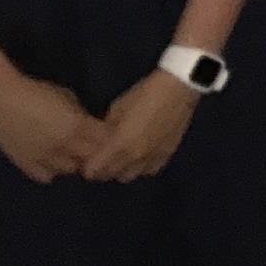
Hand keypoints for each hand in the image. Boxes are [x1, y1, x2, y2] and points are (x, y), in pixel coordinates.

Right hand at [0, 72, 105, 183]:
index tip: (108, 135)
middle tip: (92, 146)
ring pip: (69, 169)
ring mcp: (44, 158)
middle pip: (90, 158)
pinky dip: (52, 170)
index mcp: (75, 125)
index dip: (108, 139)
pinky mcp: (26, 165)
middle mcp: (63, 145)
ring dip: (74, 162)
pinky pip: (46, 176)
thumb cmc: (35, 91)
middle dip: (94, 153)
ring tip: (72, 153)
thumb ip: (80, 114)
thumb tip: (90, 124)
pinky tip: (51, 160)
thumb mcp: (66, 97)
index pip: (104, 140)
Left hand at [79, 70, 200, 182]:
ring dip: (121, 169)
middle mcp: (134, 158)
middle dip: (103, 168)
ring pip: (129, 176)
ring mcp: (151, 159)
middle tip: (103, 155)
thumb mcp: (117, 108)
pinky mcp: (166, 155)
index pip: (94, 171)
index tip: (87, 157)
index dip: (88, 166)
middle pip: (110, 175)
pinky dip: (140, 167)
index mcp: (118, 145)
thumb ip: (106, 129)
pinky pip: (148, 171)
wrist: (179, 89)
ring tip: (122, 156)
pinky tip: (141, 155)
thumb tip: (100, 140)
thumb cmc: (144, 94)